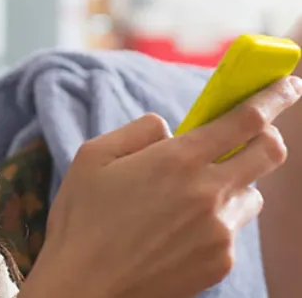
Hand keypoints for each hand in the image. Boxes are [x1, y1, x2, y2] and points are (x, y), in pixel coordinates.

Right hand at [20, 76, 301, 297]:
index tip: (288, 85)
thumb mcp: (93, 155)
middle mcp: (209, 193)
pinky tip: (175, 230)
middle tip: (249, 134)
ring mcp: (219, 231)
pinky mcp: (220, 261)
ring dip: (234, 184)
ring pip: (251, 195)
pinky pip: (231, 230)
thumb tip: (170, 130)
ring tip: (191, 196)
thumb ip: (139, 131)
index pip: (246, 120)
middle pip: (269, 154)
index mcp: (178, 160)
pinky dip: (214, 221)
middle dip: (267, 137)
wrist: (85, 286)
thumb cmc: (82, 218)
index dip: (273, 98)